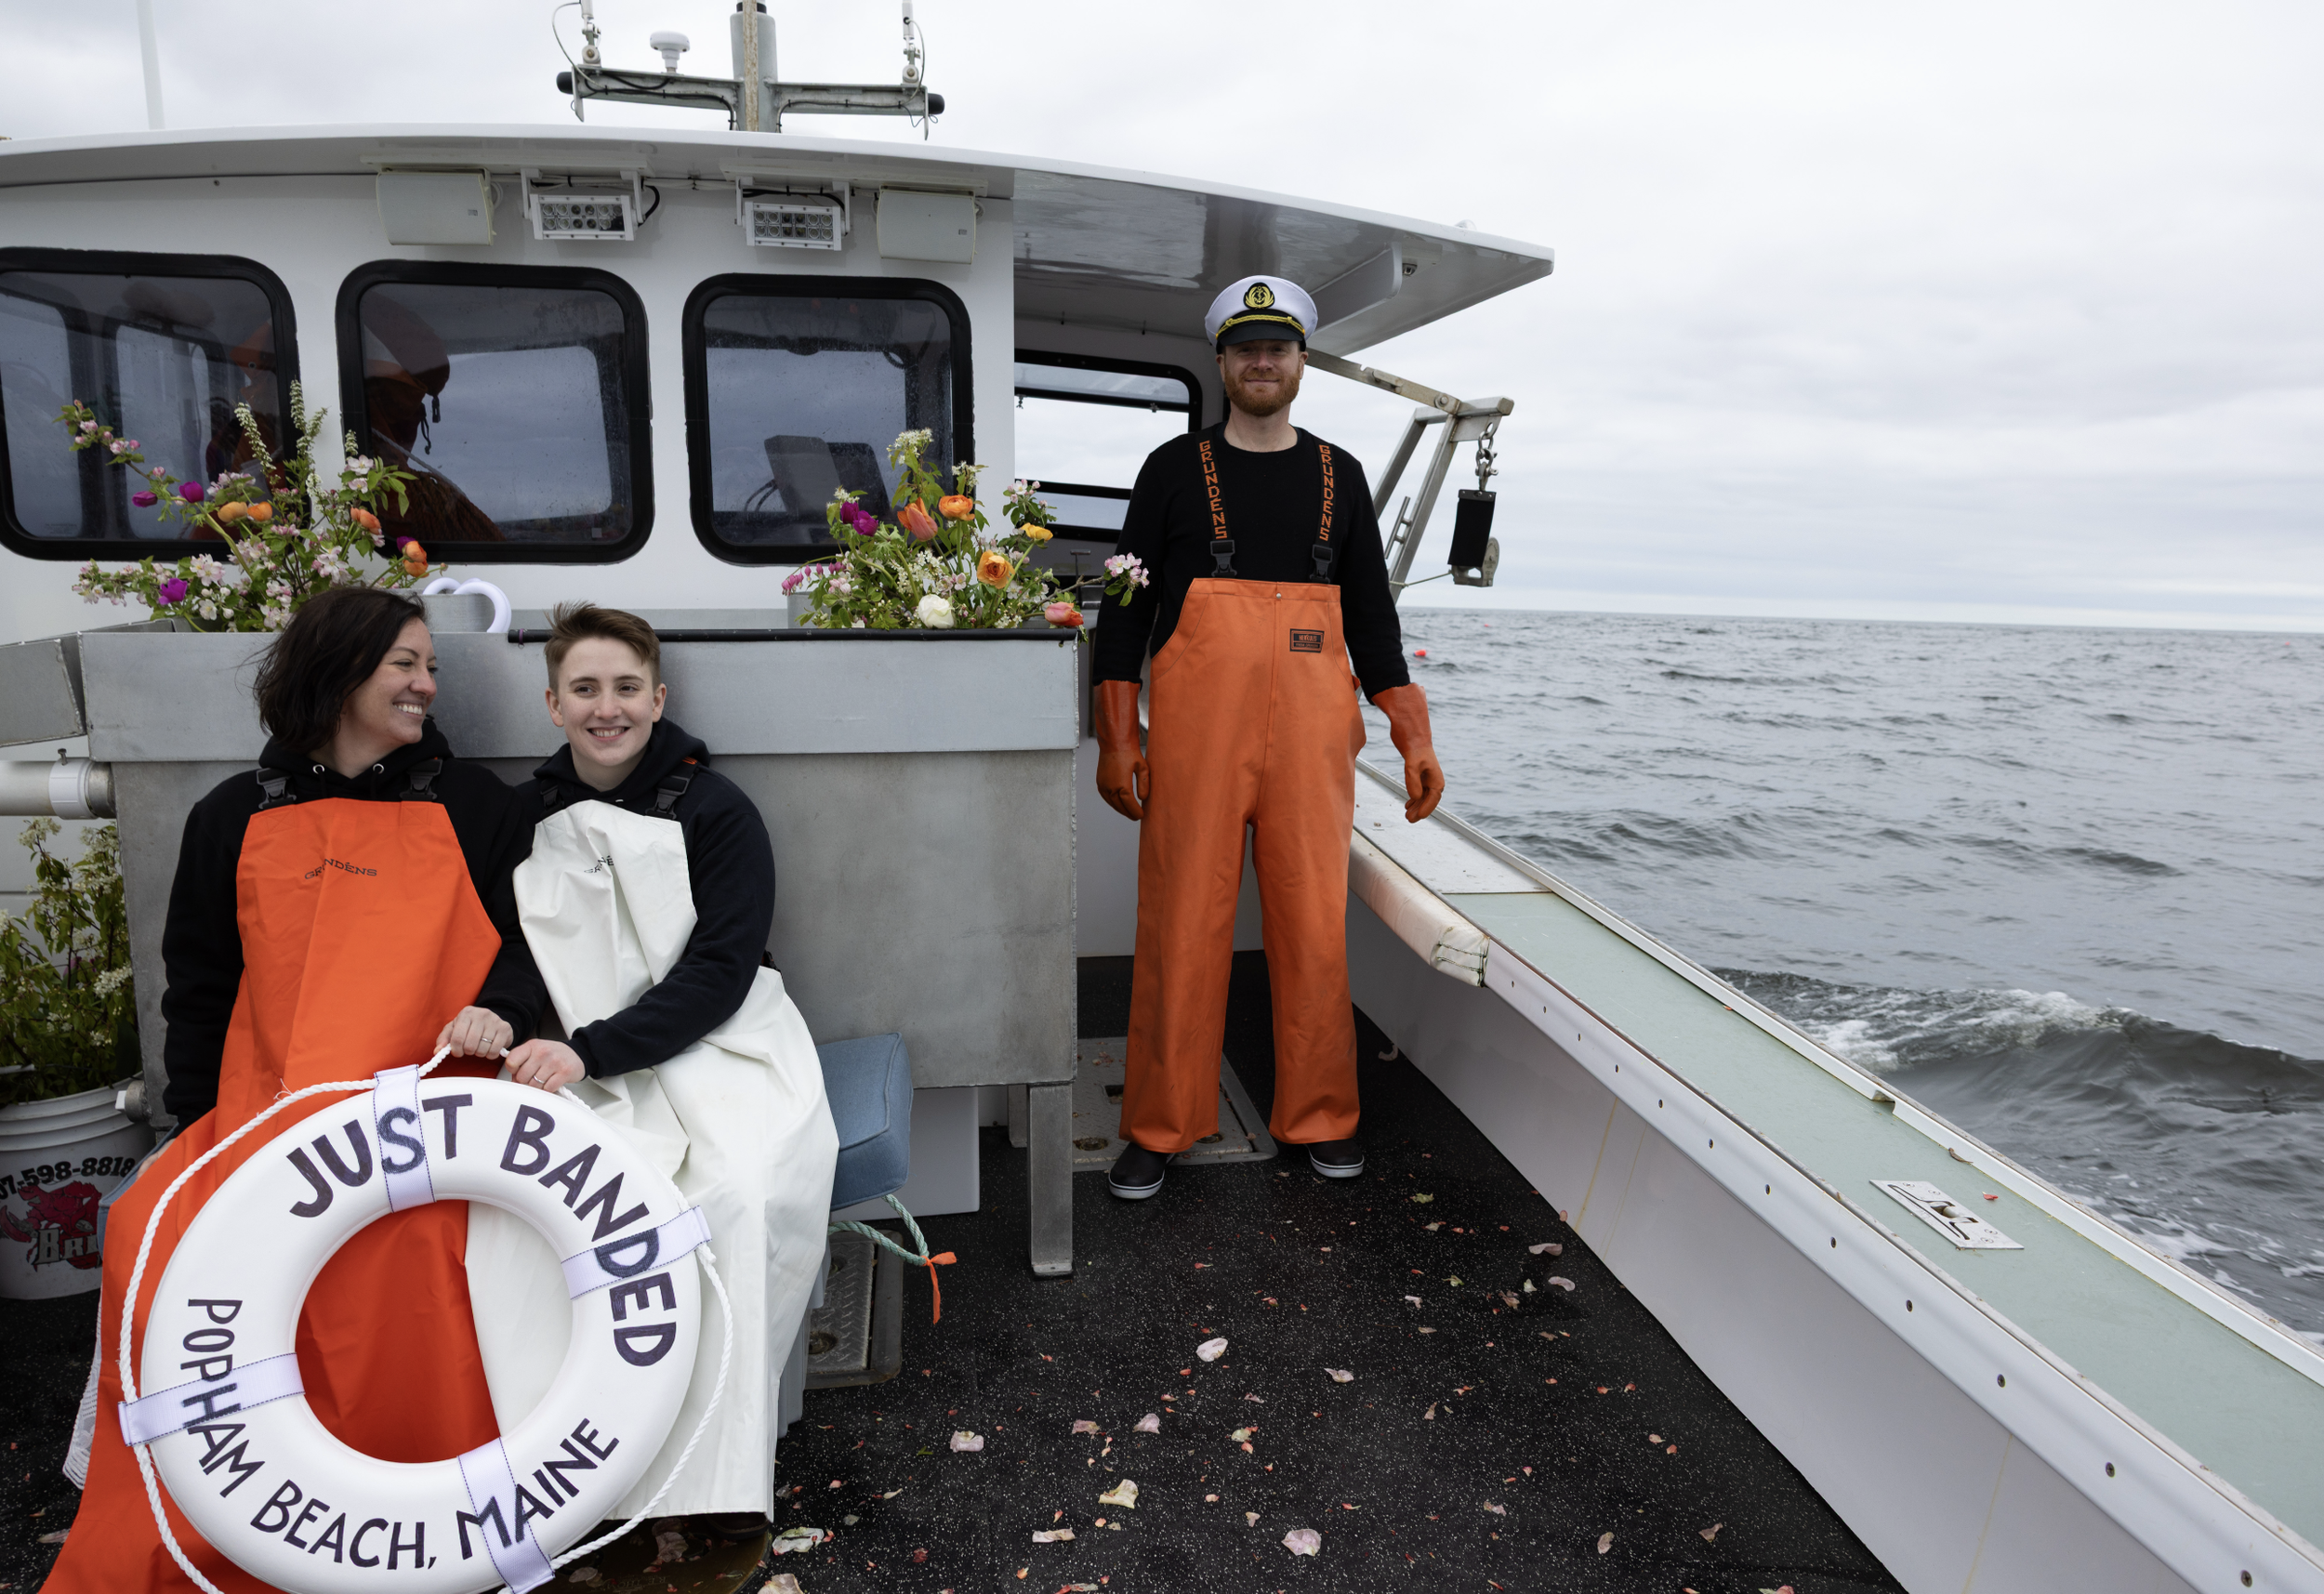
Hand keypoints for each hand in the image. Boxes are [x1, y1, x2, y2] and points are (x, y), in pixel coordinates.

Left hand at [437, 1006, 512, 1058]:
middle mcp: (481, 1014)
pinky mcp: (505, 1029)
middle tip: (469, 1049)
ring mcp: (495, 1021)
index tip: (458, 1052)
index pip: (457, 1038)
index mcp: (466, 1013)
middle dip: (468, 1052)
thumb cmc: (470, 1026)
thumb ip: (444, 1039)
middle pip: (470, 1045)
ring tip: (479, 1048)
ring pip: (482, 1049)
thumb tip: (437, 1051)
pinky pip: (495, 1050)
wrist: (492, 1020)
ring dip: (479, 1053)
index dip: (456, 1050)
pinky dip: (490, 1055)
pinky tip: (489, 1049)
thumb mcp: (454, 1029)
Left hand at [503, 1039, 585, 1092]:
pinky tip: (552, 1082)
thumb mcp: (535, 1051)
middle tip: (534, 1077)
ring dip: (538, 1086)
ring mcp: (554, 1062)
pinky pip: (548, 1089)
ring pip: (534, 1085)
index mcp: (532, 1045)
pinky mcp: (564, 1072)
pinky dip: (548, 1089)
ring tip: (545, 1079)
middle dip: (526, 1081)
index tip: (519, 1071)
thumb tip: (513, 1080)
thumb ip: (521, 1062)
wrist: (577, 1054)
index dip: (513, 1071)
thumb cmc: (553, 1054)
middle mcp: (542, 1052)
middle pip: (522, 1077)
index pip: (511, 1062)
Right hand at [1092, 679, 1149, 821]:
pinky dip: (1112, 803)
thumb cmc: (1129, 752)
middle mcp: (1110, 787)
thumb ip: (1144, 784)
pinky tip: (1118, 804)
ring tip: (1129, 813)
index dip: (1136, 812)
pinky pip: (1106, 797)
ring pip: (1112, 803)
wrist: (1114, 742)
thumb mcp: (1143, 767)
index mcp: (1121, 784)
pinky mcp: (1100, 782)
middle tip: (1136, 817)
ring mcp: (1103, 785)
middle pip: (1120, 807)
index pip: (1129, 805)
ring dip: (1120, 810)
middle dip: (1129, 813)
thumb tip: (1143, 798)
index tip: (1141, 815)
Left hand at [1371, 683, 1445, 821]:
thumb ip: (1413, 781)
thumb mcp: (1411, 764)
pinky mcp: (1419, 773)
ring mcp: (1426, 777)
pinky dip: (1414, 798)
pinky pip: (1419, 790)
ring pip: (1423, 797)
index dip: (1425, 809)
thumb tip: (1416, 798)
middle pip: (1428, 800)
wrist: (1411, 732)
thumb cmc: (1414, 747)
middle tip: (1409, 820)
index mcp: (1436, 779)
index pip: (1433, 799)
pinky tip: (1408, 803)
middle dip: (1419, 811)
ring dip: (1416, 806)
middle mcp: (1433, 779)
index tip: (1417, 818)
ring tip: (1407, 814)